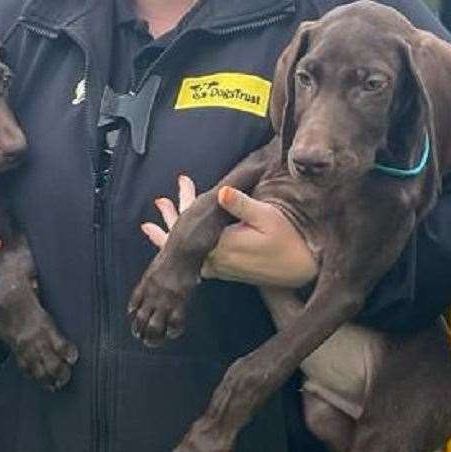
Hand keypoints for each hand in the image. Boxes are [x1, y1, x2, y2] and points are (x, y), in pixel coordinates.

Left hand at [142, 175, 317, 287]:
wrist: (300, 270)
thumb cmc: (288, 240)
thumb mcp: (267, 217)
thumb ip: (241, 205)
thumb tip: (220, 191)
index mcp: (222, 244)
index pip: (195, 220)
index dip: (186, 199)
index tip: (182, 180)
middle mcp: (215, 259)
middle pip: (185, 237)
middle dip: (173, 215)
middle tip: (160, 200)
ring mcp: (218, 268)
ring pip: (187, 251)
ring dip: (172, 233)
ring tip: (150, 226)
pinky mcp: (224, 272)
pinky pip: (195, 259)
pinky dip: (182, 250)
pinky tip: (176, 244)